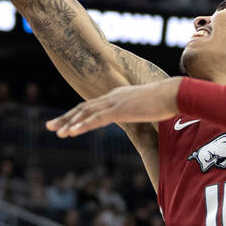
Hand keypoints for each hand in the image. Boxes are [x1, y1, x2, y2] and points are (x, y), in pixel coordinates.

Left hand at [46, 78, 182, 137]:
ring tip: (56, 132)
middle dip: (65, 118)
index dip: (77, 114)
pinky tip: (72, 131)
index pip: (92, 106)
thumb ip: (143, 114)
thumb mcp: (150, 109)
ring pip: (86, 113)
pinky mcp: (121, 109)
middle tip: (49, 127)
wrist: (176, 93)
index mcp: (118, 97)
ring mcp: (116, 102)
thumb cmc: (168, 101)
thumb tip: (147, 122)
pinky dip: (83, 124)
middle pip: (83, 107)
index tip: (65, 123)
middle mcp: (113, 97)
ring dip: (70, 122)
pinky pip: (97, 119)